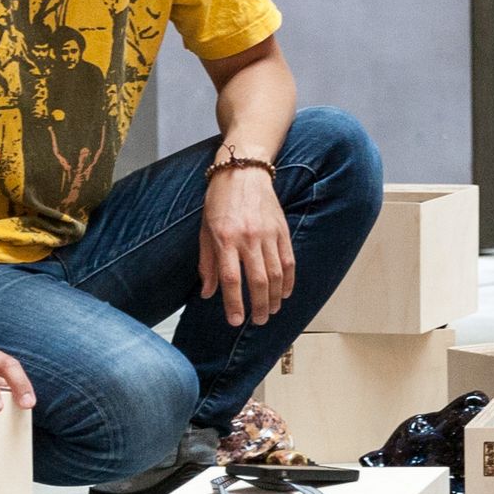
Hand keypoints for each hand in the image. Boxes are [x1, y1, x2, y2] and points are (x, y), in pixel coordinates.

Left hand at [199, 160, 294, 326]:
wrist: (243, 172)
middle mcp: (248, 238)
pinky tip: (284, 292)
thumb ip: (207, 263)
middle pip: (258, 281)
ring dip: (274, 297)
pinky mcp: (281, 230)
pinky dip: (289, 280)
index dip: (234, 303)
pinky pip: (288, 260)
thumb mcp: (205, 230)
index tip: (236, 321)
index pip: (231, 278)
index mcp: (225, 238)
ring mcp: (268, 234)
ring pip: (276, 274)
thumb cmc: (219, 200)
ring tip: (271, 311)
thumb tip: (208, 293)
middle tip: (258, 321)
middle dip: (258, 306)